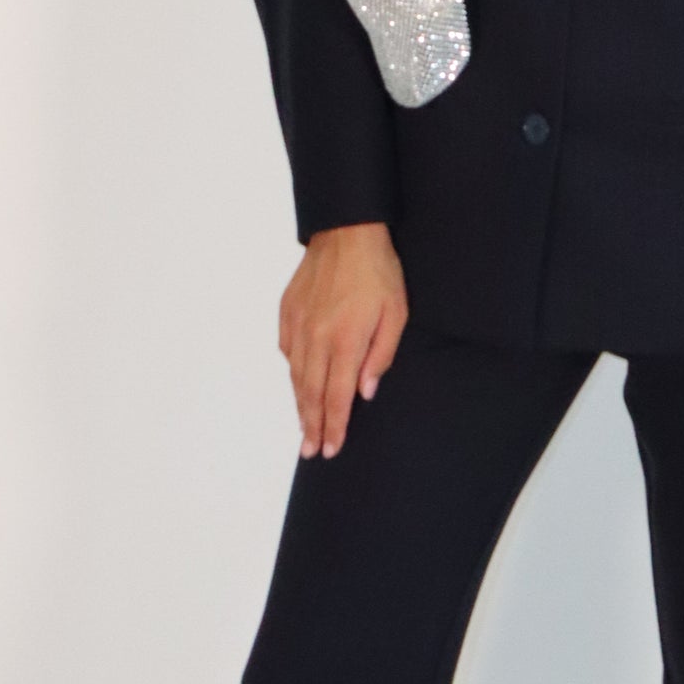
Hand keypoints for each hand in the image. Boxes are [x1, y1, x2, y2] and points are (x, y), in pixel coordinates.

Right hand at [278, 222, 407, 461]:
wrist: (346, 231)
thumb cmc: (378, 271)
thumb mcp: (396, 313)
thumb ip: (380, 356)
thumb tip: (364, 392)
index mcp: (345, 340)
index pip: (336, 396)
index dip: (334, 426)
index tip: (331, 449)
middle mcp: (316, 337)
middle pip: (310, 393)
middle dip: (312, 426)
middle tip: (311, 452)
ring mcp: (298, 324)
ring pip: (295, 375)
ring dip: (299, 405)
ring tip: (303, 428)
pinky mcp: (287, 311)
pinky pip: (287, 350)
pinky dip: (292, 371)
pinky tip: (298, 383)